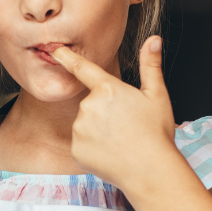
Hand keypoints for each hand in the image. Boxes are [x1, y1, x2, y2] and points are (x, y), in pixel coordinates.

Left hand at [51, 35, 178, 192]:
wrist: (151, 171)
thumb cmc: (156, 133)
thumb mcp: (157, 95)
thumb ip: (150, 65)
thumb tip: (154, 39)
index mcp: (108, 89)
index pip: (82, 68)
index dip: (66, 57)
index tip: (54, 50)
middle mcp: (89, 106)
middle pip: (91, 104)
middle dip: (105, 112)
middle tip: (126, 126)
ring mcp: (80, 129)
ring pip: (85, 124)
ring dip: (98, 130)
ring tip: (120, 142)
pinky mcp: (76, 149)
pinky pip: (81, 144)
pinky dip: (93, 148)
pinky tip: (110, 153)